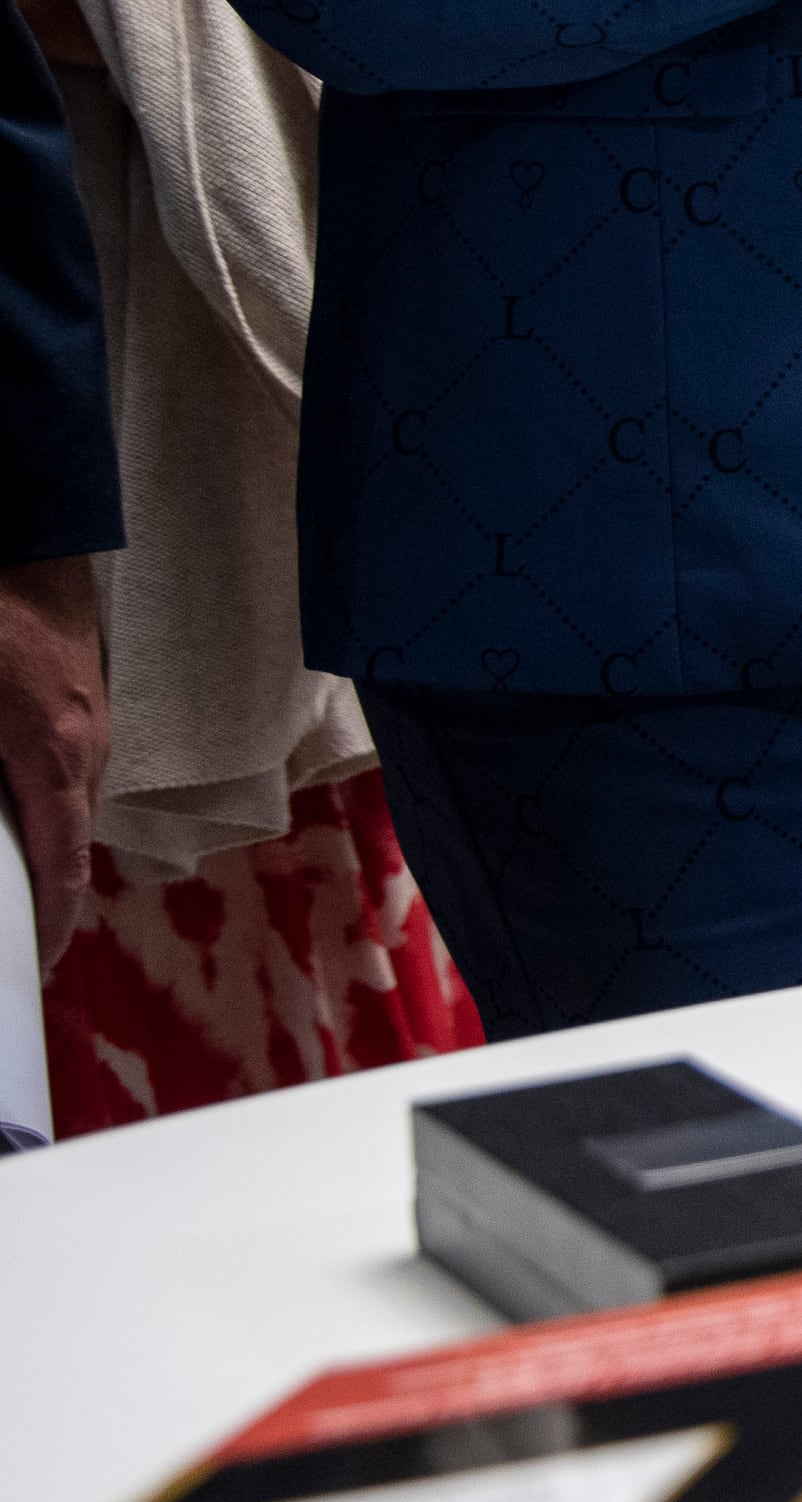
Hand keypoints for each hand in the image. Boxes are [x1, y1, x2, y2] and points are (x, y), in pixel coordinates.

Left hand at [0, 558, 107, 983]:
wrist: (31, 536)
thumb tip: (1, 819)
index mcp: (50, 755)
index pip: (63, 864)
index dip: (53, 922)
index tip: (38, 966)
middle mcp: (86, 750)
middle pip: (68, 844)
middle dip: (47, 895)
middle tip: (18, 939)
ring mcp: (92, 727)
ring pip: (69, 810)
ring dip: (44, 849)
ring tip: (18, 886)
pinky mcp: (84, 708)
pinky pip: (68, 779)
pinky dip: (46, 810)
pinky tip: (17, 813)